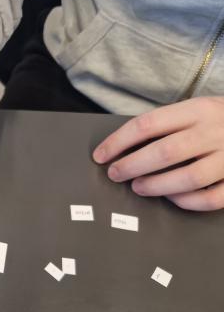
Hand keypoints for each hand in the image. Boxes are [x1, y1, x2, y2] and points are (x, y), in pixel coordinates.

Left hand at [93, 97, 223, 210]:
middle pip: (164, 152)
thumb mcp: (198, 110)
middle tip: (115, 174)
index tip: (100, 156)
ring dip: (156, 186)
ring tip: (138, 187)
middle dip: (132, 166)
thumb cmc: (223, 120)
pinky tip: (172, 199)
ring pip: (188, 177)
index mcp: (199, 109)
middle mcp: (215, 130)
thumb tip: (123, 147)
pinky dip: (187, 202)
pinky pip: (211, 198)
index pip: (147, 124)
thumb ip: (169, 125)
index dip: (118, 142)